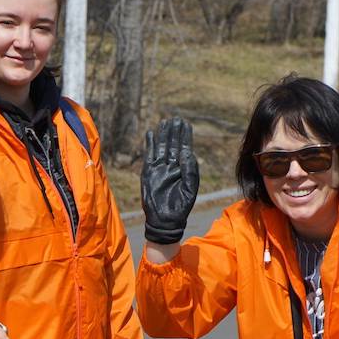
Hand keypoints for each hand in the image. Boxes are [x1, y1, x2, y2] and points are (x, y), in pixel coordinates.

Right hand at [141, 117, 198, 244]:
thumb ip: (190, 170)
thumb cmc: (180, 206)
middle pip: (173, 145)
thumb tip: (187, 152)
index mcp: (183, 169)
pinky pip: (149, 155)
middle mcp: (171, 166)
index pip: (184, 148)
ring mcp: (159, 168)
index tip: (186, 124)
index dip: (185, 136)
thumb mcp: (190, 188)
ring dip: (163, 135)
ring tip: (164, 122)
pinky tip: (151, 133)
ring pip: (161, 147)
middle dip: (174, 132)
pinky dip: (150, 144)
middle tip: (176, 119)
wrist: (165, 219)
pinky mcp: (148, 172)